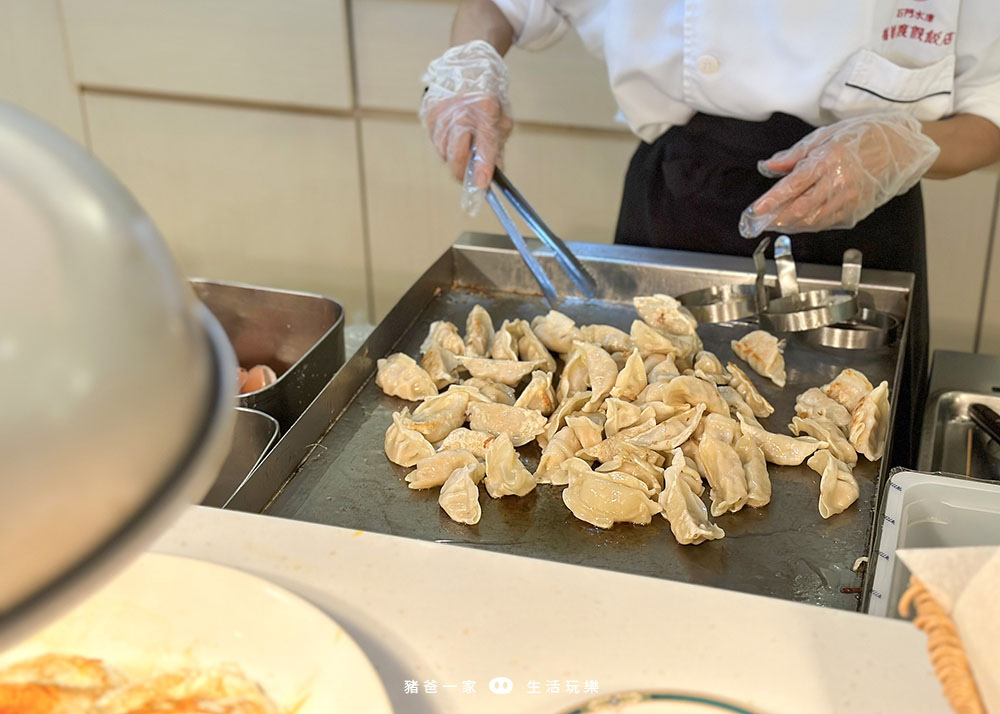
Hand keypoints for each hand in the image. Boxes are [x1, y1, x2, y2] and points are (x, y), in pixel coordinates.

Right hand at [420, 40, 513, 214]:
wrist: (465, 64)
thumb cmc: (487, 92)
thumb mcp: (502, 118)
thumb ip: (497, 147)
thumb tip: (495, 173)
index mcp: (485, 110)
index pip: (484, 147)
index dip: (483, 169)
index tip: (482, 186)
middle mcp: (459, 112)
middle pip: (456, 157)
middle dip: (464, 172)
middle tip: (471, 177)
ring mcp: (441, 113)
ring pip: (444, 152)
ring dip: (454, 158)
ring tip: (463, 148)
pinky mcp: (428, 114)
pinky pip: (436, 141)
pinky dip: (445, 145)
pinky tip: (453, 136)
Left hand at [739, 112, 939, 237]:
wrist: (900, 146)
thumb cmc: (863, 136)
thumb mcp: (825, 135)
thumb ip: (794, 155)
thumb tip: (770, 165)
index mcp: (828, 160)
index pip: (794, 185)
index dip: (772, 199)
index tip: (756, 209)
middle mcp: (838, 182)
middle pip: (801, 207)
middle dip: (777, 217)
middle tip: (760, 222)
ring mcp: (849, 198)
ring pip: (813, 219)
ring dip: (791, 224)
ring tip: (774, 223)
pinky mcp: (856, 208)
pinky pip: (828, 222)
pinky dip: (809, 224)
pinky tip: (797, 222)